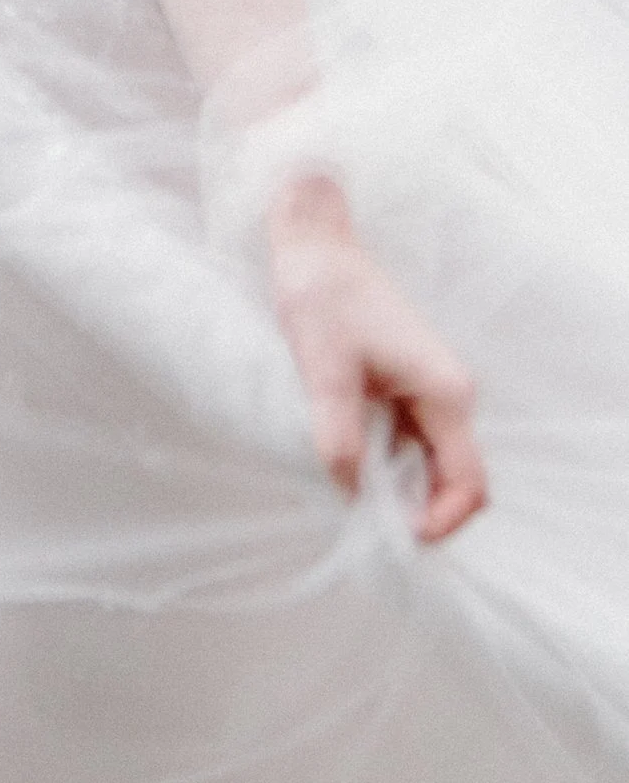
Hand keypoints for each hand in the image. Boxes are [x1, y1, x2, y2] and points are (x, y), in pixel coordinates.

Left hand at [266, 174, 485, 543]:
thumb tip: (350, 493)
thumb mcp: (323, 370)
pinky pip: (408, 445)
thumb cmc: (322, 296)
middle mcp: (449, 396)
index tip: (397, 538)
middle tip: (364, 526)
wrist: (313, 245)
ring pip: (428, 466)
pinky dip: (384, 465)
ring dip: (397, 489)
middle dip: (416, 512)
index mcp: (447, 392)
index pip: (468, 484)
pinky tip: (347, 465)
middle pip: (452, 482)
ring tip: (349, 495)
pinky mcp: (405, 389)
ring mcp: (430, 393)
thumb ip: (339, 436)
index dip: (440, 522)